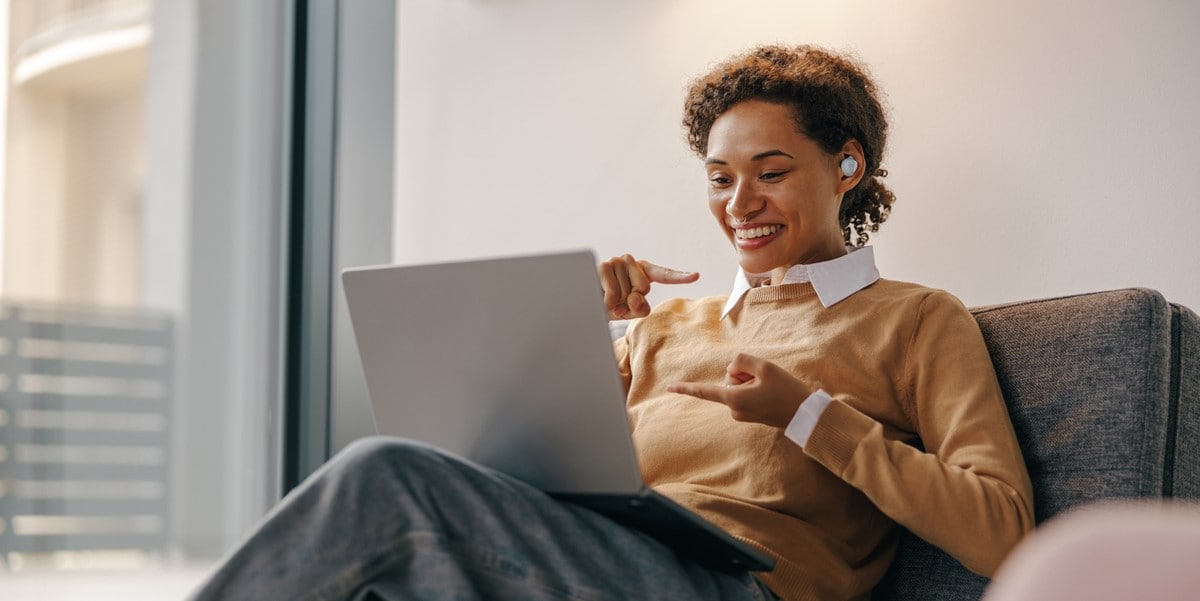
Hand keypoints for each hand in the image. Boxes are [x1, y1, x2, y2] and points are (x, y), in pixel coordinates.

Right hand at [598, 254, 698, 318]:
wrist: (585, 301)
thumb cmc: (610, 304)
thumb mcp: (629, 310)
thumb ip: (639, 307)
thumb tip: (636, 298)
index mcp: (642, 271)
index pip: (664, 274)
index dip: (680, 276)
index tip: (696, 276)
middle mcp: (631, 262)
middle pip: (644, 288)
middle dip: (631, 302)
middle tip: (619, 303)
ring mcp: (617, 261)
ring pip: (627, 293)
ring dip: (617, 303)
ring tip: (609, 300)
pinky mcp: (604, 266)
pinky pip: (614, 293)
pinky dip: (609, 302)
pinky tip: (603, 299)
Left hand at [667, 353, 811, 427]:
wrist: (804, 414)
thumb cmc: (786, 391)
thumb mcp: (765, 367)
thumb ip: (742, 361)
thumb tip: (733, 366)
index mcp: (734, 400)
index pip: (705, 391)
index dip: (686, 388)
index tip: (669, 388)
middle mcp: (734, 409)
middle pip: (730, 376)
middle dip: (745, 373)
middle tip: (766, 382)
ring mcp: (741, 412)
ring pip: (738, 382)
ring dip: (753, 380)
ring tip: (770, 389)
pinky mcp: (748, 412)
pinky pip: (745, 390)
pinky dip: (756, 386)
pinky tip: (770, 392)